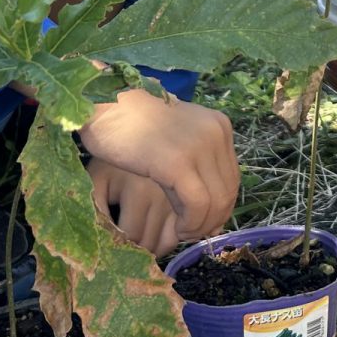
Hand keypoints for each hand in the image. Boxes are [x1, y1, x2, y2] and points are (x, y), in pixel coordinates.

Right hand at [78, 88, 238, 246]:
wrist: (104, 104)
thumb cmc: (130, 125)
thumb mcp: (175, 141)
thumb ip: (195, 166)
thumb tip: (214, 214)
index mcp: (218, 126)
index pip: (231, 176)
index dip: (220, 206)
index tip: (202, 222)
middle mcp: (215, 133)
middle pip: (228, 189)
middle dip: (213, 219)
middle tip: (191, 232)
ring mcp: (198, 147)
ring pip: (216, 200)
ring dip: (201, 225)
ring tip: (182, 231)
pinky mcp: (178, 163)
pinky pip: (197, 204)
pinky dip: (191, 223)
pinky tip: (177, 228)